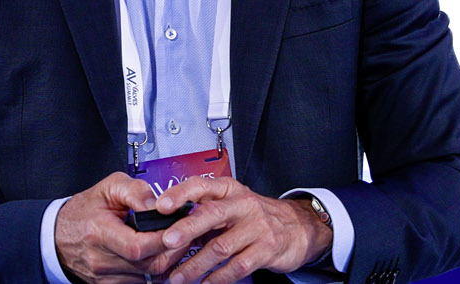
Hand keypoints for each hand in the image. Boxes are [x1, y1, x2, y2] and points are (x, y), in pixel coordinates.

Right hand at [55, 172, 188, 283]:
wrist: (58, 235)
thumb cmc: (84, 211)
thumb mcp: (108, 187)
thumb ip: (136, 191)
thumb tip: (158, 205)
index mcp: (99, 232)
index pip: (138, 246)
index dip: (164, 239)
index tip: (177, 226)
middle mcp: (101, 260)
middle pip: (149, 265)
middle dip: (172, 251)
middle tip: (182, 235)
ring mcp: (104, 277)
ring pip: (148, 277)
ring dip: (165, 261)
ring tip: (171, 242)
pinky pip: (140, 282)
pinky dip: (152, 270)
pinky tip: (155, 254)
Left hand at [153, 176, 332, 283]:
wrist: (298, 227)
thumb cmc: (256, 216)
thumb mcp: (232, 207)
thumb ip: (204, 215)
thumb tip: (168, 230)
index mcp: (229, 190)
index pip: (202, 185)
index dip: (180, 194)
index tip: (161, 206)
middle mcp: (243, 205)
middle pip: (211, 214)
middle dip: (186, 229)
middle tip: (166, 242)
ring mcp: (256, 227)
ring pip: (220, 247)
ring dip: (195, 265)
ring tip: (177, 277)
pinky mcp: (266, 249)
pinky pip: (237, 266)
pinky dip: (217, 278)